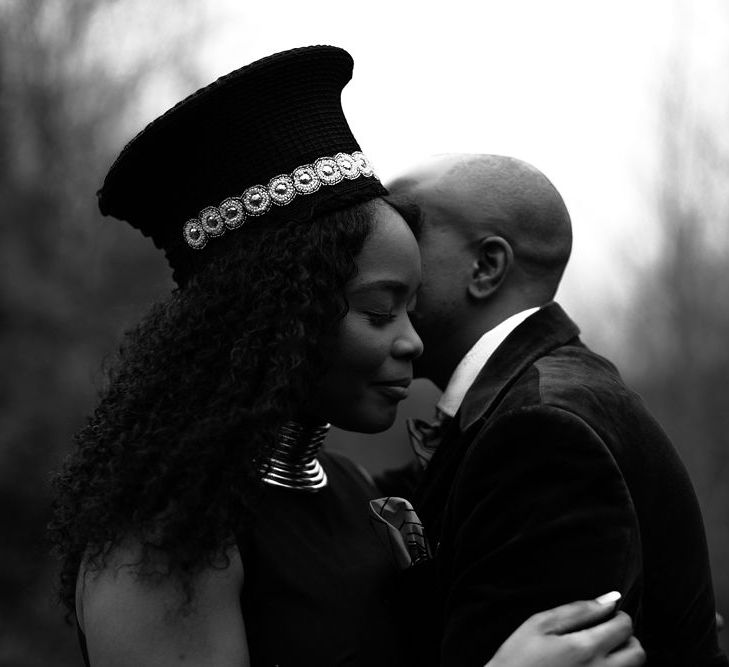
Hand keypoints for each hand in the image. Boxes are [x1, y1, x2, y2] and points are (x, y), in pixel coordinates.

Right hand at [486, 593, 644, 666]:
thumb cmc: (518, 659)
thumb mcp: (539, 625)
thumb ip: (577, 610)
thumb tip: (609, 599)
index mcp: (585, 649)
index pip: (624, 627)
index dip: (618, 615)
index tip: (607, 615)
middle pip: (638, 653)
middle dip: (626, 638)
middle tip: (605, 633)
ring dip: (622, 657)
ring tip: (597, 652)